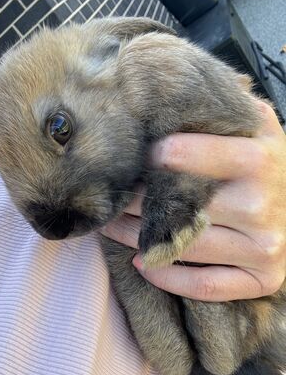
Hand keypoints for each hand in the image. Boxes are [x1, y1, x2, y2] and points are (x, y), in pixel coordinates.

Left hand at [101, 102, 285, 300]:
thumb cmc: (268, 165)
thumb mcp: (257, 128)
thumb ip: (226, 109)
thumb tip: (176, 88)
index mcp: (259, 159)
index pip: (193, 155)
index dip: (156, 156)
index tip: (134, 156)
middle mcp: (263, 205)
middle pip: (180, 206)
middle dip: (134, 200)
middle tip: (106, 195)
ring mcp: (264, 247)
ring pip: (184, 246)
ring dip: (136, 238)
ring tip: (110, 226)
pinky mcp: (262, 278)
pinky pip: (206, 286)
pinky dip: (168, 279)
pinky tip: (143, 264)